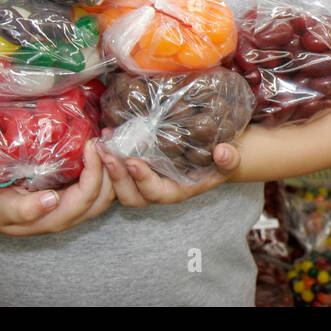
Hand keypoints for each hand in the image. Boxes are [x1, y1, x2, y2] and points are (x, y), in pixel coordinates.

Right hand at [0, 140, 115, 234]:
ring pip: (106, 192)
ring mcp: (74, 206)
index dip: (95, 170)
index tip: (92, 144)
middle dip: (111, 168)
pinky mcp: (72, 195)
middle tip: (106, 138)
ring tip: (107, 139)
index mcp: (56, 218)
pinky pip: (97, 184)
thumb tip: (51, 200)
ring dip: (111, 167)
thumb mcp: (2, 208)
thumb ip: (25, 209)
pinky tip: (100, 146)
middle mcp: (70, 214)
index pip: (87, 196)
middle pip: (105, 196)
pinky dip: (104, 167)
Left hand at [100, 141, 240, 206]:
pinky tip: (104, 134)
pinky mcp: (133, 168)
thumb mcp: (228, 160)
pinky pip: (116, 169)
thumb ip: (228, 160)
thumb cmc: (217, 160)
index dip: (143, 180)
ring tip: (101, 145)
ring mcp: (141, 180)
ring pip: (117, 186)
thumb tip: (223, 152)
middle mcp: (155, 190)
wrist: (209, 155)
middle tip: (108, 154)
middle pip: (129, 195)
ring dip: (107, 167)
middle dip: (116, 177)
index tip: (134, 162)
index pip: (155, 193)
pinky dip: (107, 155)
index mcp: (174, 192)